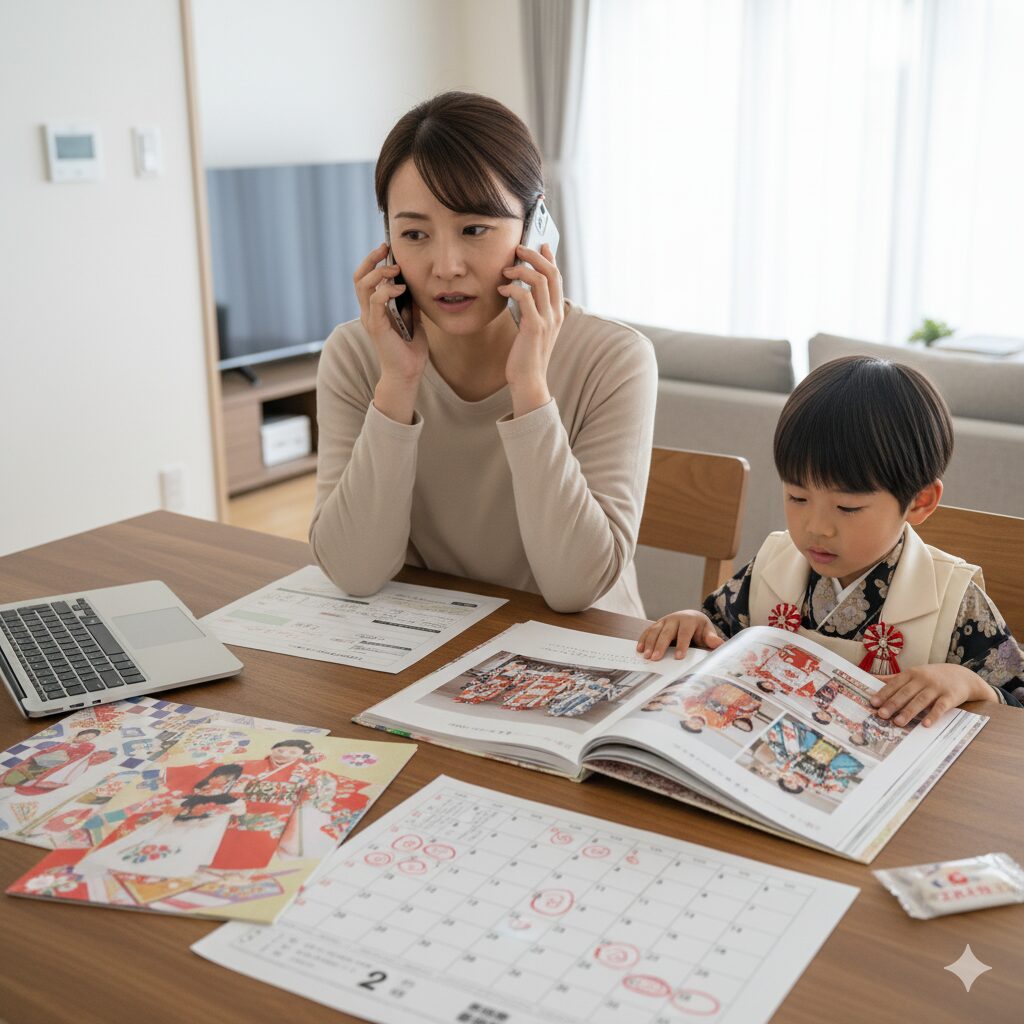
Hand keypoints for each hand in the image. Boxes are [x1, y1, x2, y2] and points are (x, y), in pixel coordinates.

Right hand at [353, 243, 428, 422]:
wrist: (407, 374)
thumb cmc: (409, 350)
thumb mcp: (414, 320)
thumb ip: (411, 303)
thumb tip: (417, 285)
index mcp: (374, 309)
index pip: (365, 279)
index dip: (372, 262)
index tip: (386, 250)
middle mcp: (368, 312)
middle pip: (359, 277)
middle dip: (370, 259)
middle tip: (385, 248)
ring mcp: (370, 319)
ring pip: (363, 285)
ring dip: (379, 272)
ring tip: (395, 269)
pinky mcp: (376, 326)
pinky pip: (375, 301)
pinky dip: (386, 290)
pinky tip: (400, 288)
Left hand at [498, 243, 563, 415]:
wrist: (529, 380)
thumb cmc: (526, 355)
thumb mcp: (532, 328)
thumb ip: (531, 310)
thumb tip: (520, 291)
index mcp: (556, 312)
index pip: (557, 277)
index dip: (549, 258)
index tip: (540, 244)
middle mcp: (555, 313)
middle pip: (550, 273)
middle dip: (534, 255)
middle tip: (519, 248)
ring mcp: (546, 320)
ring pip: (539, 281)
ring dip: (521, 269)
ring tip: (506, 270)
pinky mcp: (534, 327)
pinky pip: (525, 297)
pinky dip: (512, 289)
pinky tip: (502, 290)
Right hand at [636, 611, 724, 660]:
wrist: (691, 617)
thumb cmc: (700, 629)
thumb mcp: (707, 632)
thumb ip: (711, 638)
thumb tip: (720, 644)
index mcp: (689, 620)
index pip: (684, 633)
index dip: (681, 645)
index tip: (678, 657)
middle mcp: (674, 618)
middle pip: (666, 632)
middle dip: (660, 645)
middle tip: (655, 658)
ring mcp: (664, 620)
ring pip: (655, 631)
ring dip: (649, 644)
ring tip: (646, 656)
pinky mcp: (656, 624)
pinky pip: (648, 631)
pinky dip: (643, 640)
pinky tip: (639, 650)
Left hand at [870, 663, 994, 726]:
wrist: (963, 676)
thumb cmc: (932, 677)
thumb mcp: (914, 674)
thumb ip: (895, 679)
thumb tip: (872, 679)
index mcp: (912, 673)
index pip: (895, 684)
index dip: (884, 693)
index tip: (873, 703)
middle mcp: (923, 679)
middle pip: (906, 692)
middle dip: (893, 704)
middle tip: (882, 715)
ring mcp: (937, 688)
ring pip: (921, 700)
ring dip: (909, 712)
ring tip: (898, 722)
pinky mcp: (950, 696)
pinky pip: (941, 707)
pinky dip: (933, 715)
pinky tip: (926, 724)